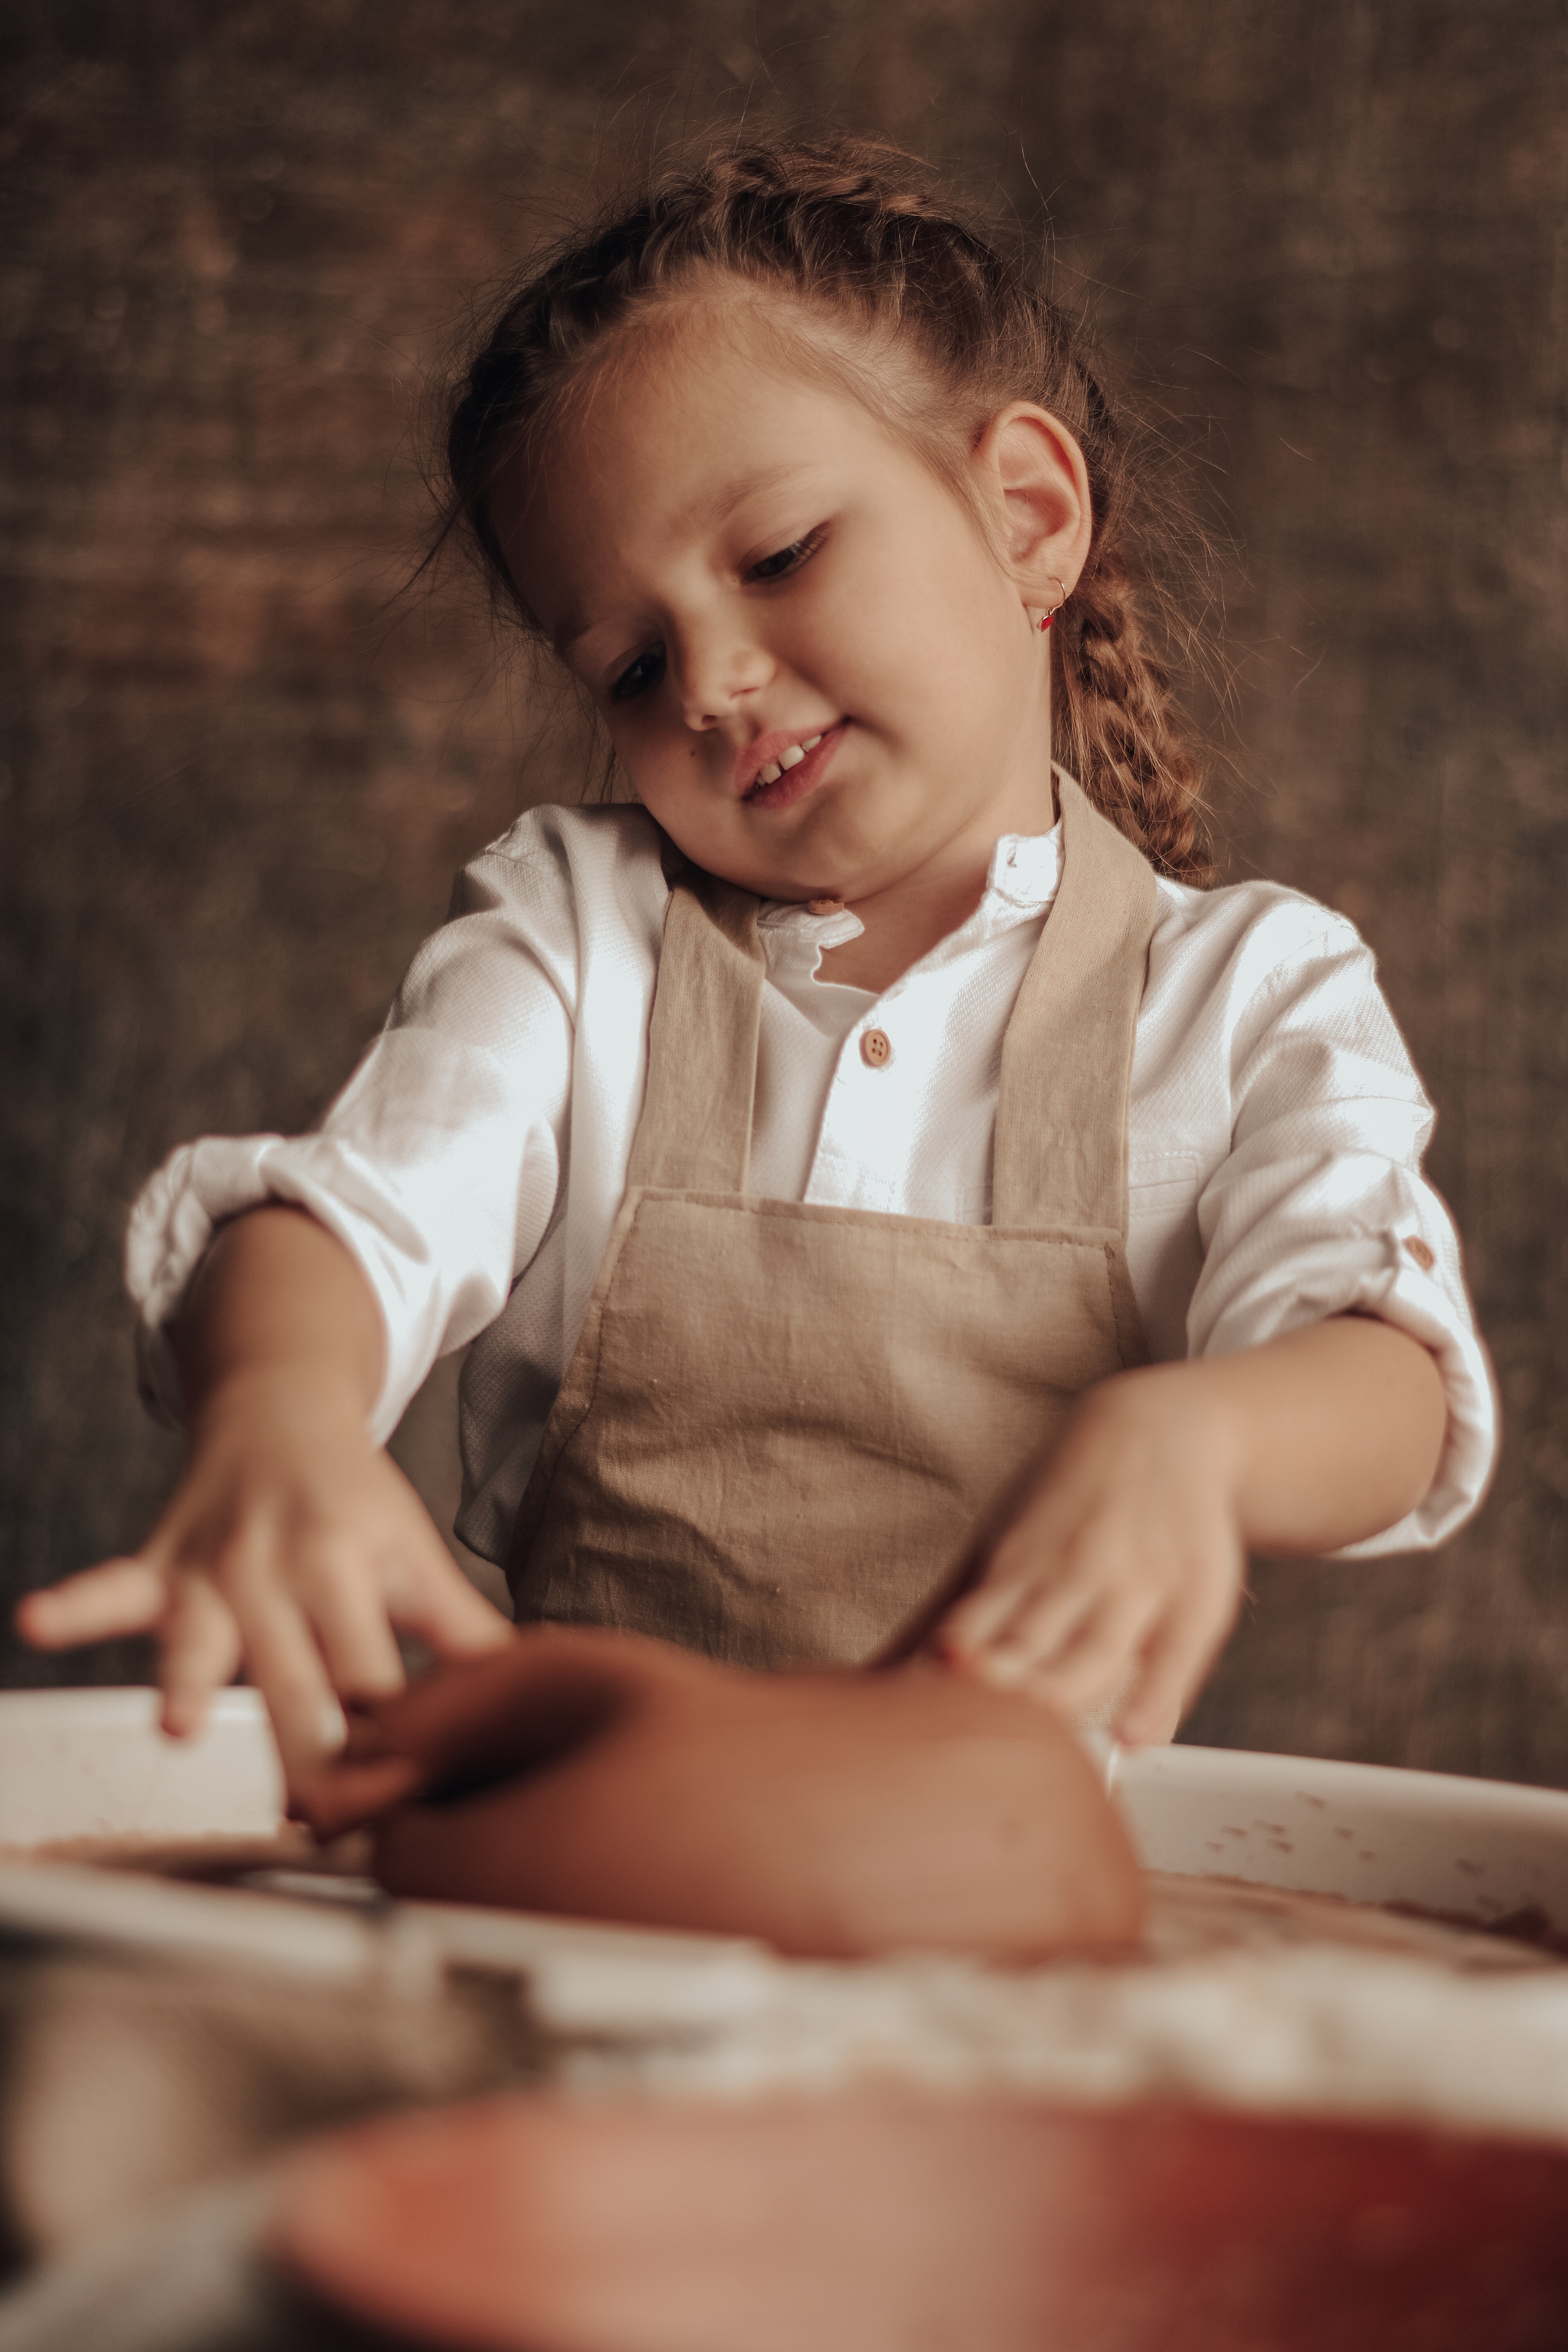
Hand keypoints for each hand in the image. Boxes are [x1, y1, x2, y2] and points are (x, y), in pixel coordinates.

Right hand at [15, 1365, 511, 1785]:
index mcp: (351, 1568)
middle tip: (318, 1813)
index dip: (388, 1735)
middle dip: (301, 1743)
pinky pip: (111, 1587)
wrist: (277, 1405)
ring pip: (198, 1636)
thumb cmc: (352, 1499)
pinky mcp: (158, 1563)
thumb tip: (527, 1694)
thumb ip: (461, 1629)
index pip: (372, 1672)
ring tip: (178, 1724)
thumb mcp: (413, 1552)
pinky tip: (37, 1621)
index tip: (402, 1797)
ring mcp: (212, 1567)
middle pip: (292, 1673)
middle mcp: (279, 1569)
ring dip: (187, 1679)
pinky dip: (76, 1606)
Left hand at [936, 1366, 1247, 1744]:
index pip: (969, 1629)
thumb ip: (941, 1622)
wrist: (1161, 1429)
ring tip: (1040, 1734)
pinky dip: (1157, 1696)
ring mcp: (1133, 1587)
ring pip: (1095, 1651)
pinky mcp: (1192, 1600)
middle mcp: (1071, 1577)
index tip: (910, 1711)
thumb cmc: (1064, 1504)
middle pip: (1027, 1644)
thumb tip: (867, 1685)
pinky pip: (1176, 1654)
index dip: (941, 1669)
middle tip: (968, 1726)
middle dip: (997, 1685)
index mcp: (1013, 1568)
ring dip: (1065, 1690)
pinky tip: (1135, 1736)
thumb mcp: (996, 1548)